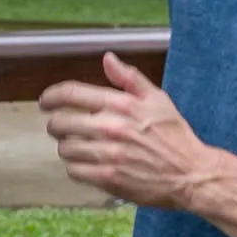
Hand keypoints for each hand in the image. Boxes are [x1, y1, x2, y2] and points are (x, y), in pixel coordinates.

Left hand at [39, 52, 218, 209]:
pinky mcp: (108, 179)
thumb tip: (107, 58)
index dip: (50, 97)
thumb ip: (129, 78)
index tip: (45, 102)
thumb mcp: (157, 99)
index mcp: (121, 105)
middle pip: (60, 123)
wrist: (192, 174)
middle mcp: (111, 128)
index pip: (70, 94)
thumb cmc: (175, 136)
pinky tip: (88, 165)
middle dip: (57, 125)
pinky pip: (74, 171)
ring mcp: (108, 154)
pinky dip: (77, 168)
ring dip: (68, 148)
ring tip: (80, 148)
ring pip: (65, 149)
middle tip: (62, 129)